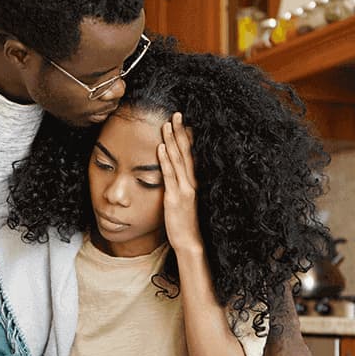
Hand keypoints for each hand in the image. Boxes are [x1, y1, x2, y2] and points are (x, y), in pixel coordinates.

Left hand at [157, 112, 202, 253]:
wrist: (189, 241)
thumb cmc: (184, 223)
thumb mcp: (183, 201)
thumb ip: (179, 186)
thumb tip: (173, 174)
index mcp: (193, 182)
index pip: (191, 155)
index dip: (187, 137)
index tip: (183, 121)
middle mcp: (191, 182)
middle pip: (186, 152)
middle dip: (181, 132)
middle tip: (176, 114)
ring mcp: (184, 189)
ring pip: (178, 160)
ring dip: (172, 140)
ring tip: (167, 124)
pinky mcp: (175, 198)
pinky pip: (169, 175)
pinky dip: (165, 160)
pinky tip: (160, 147)